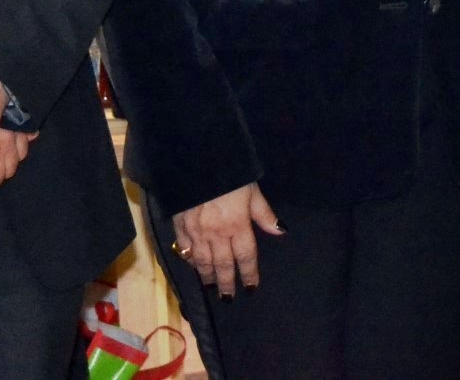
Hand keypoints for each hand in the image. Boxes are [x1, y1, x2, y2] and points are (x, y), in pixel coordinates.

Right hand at [170, 183, 284, 297]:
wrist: (196, 160)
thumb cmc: (230, 174)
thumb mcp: (252, 190)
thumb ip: (263, 214)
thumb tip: (280, 231)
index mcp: (237, 225)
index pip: (246, 256)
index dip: (249, 274)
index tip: (251, 287)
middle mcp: (217, 233)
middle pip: (223, 264)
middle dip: (226, 283)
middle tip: (228, 298)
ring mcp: (196, 231)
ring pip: (202, 261)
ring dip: (207, 276)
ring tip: (211, 286)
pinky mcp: (179, 225)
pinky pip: (185, 249)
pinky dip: (189, 260)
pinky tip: (193, 265)